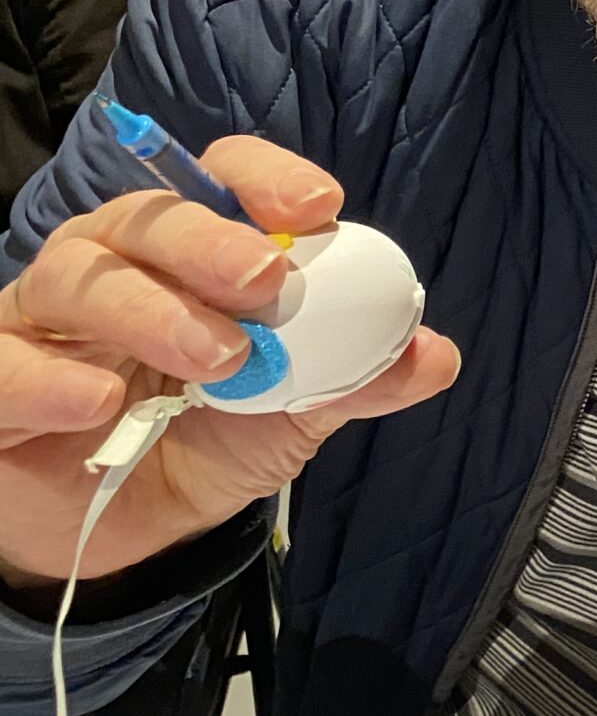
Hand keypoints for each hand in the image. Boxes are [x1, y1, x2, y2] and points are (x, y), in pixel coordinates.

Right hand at [0, 137, 458, 599]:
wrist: (131, 535)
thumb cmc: (206, 440)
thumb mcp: (295, 412)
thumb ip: (357, 377)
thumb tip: (434, 355)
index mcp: (187, 256)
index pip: (216, 181)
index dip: (262, 179)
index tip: (320, 207)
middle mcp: (110, 269)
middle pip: (144, 219)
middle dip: (208, 240)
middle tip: (267, 282)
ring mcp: (42, 324)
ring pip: (74, 277)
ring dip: (151, 308)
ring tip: (217, 358)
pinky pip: (3, 366)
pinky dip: (50, 378)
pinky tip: (104, 400)